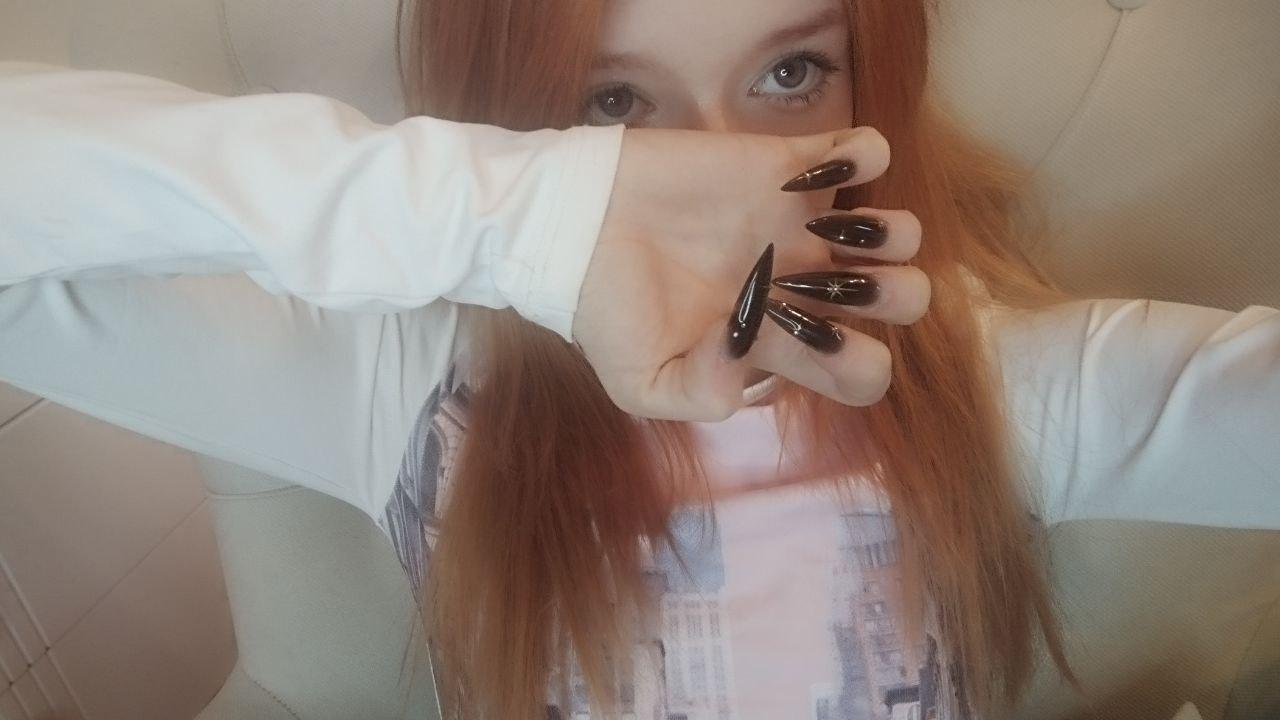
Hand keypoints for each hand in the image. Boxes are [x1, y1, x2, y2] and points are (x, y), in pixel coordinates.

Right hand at [571, 126, 930, 420]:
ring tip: (839, 231)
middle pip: (898, 299)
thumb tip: (746, 370)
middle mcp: (801, 286)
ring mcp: (798, 226)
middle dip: (896, 297)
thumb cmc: (605, 308)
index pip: (859, 368)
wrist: (571, 228)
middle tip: (845, 286)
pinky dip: (866, 156)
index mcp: (778, 341)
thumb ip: (698, 397)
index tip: (810, 343)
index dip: (858, 364)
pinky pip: (861, 153)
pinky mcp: (784, 168)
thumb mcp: (640, 382)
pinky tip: (829, 171)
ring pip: (896, 231)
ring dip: (894, 233)